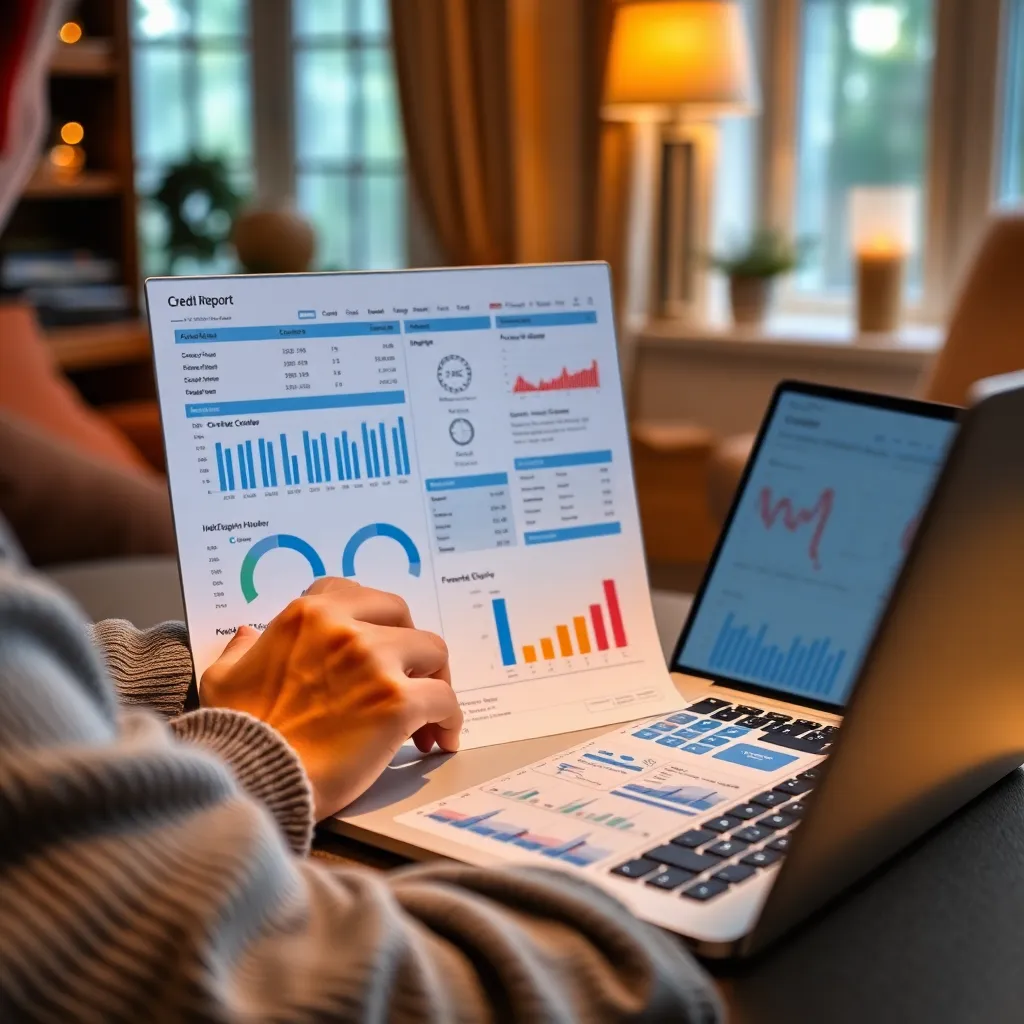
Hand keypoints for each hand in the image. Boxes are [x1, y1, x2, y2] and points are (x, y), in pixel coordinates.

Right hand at [200, 578, 461, 819]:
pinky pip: (444, 698)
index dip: (372, 619)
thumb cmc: (236, 735)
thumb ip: (241, 651)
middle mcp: (344, 628)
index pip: (356, 594)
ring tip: (426, 714)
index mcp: (306, 616)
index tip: (377, 643)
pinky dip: (449, 718)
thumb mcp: (222, 680)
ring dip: (434, 679)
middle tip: (407, 678)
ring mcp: (374, 662)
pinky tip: (439, 738)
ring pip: (433, 652)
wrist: (252, 781)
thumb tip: (246, 635)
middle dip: (407, 645)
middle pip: (402, 615)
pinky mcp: (397, 702)